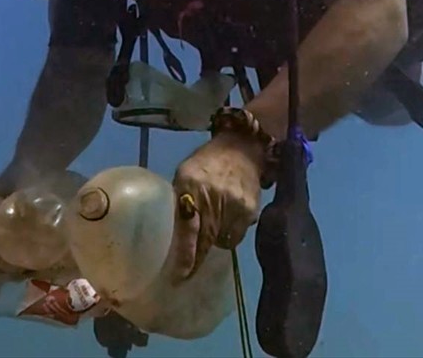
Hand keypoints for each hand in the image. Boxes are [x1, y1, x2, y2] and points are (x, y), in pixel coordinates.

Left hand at [171, 130, 265, 279]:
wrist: (242, 147)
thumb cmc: (207, 163)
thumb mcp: (185, 174)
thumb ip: (179, 201)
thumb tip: (171, 234)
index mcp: (192, 185)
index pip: (188, 227)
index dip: (186, 255)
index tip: (179, 275)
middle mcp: (215, 196)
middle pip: (205, 239)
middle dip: (196, 256)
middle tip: (187, 271)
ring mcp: (236, 204)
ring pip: (222, 241)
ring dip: (215, 238)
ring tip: (213, 223)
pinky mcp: (251, 211)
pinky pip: (237, 236)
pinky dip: (230, 232)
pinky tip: (228, 216)